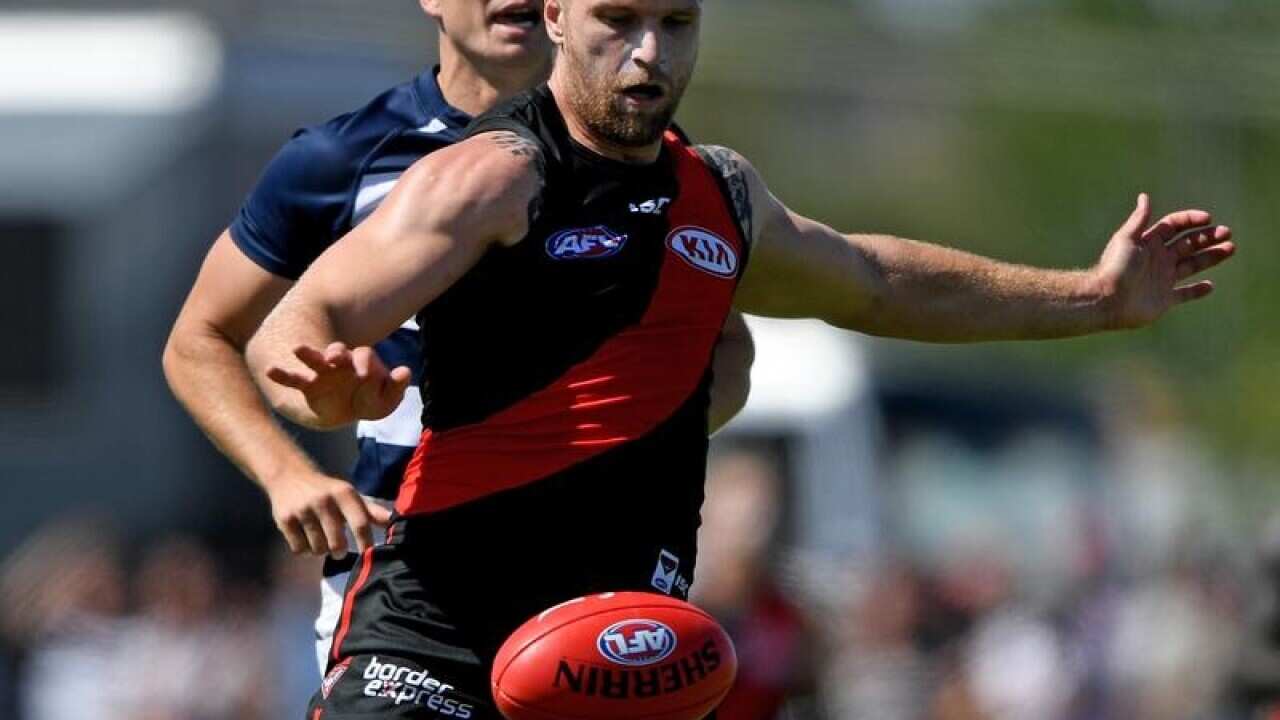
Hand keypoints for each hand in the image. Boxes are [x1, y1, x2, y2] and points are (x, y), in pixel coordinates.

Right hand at [265, 342, 411, 427]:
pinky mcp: (309, 386)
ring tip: (297, 349)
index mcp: (362, 361)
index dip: (367, 365)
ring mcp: (323, 373)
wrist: (349, 411)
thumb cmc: (371, 399)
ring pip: (314, 359)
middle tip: (335, 356)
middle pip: (339, 351)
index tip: (367, 375)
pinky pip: (294, 380)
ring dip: (308, 353)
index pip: (365, 357)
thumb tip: (405, 371)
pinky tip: (270, 371)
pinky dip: (282, 375)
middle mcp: (342, 362)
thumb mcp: (387, 398)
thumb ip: (395, 386)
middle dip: (338, 352)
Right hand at [266, 468, 392, 556]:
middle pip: (337, 544)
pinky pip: (299, 549)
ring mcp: (303, 510)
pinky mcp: (284, 520)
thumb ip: (371, 511)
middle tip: (339, 548)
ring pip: (318, 549)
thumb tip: (394, 522)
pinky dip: (303, 550)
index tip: (369, 555)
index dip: (366, 543)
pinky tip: (305, 537)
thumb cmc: (326, 490)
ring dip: (320, 550)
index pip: (360, 523)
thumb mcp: (349, 495)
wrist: (288, 475)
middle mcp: (324, 501)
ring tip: (320, 537)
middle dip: (339, 551)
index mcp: (344, 493)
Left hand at [1093, 193, 1235, 329]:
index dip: (1190, 220)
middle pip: (1188, 244)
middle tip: (1227, 233)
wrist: (1106, 299)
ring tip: (1230, 248)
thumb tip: (1144, 196)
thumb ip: (1139, 219)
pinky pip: (1185, 294)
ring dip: (1211, 257)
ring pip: (1192, 265)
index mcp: (1149, 243)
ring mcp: (1162, 279)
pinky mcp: (1165, 299)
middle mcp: (1158, 259)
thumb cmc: (1115, 267)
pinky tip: (1210, 285)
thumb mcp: (1127, 239)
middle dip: (1207, 237)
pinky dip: (1198, 290)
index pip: (1174, 226)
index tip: (1208, 219)